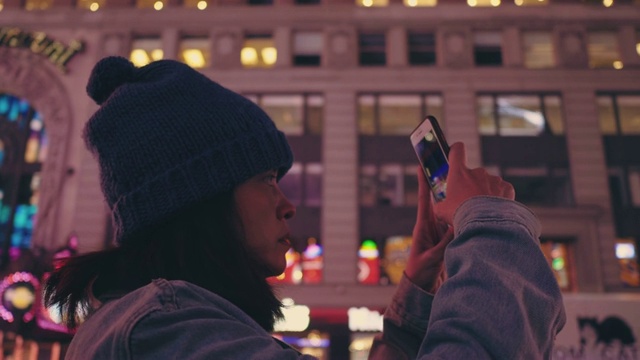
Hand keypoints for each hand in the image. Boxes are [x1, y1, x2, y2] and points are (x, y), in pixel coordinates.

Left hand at [404, 167, 454, 293]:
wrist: (422, 287)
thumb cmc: (420, 272)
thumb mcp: (432, 258)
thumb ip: (443, 244)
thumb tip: (456, 227)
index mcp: (423, 227)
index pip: (424, 201)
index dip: (423, 183)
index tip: (422, 166)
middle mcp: (432, 226)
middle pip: (439, 201)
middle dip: (444, 185)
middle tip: (450, 167)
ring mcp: (440, 231)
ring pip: (450, 211)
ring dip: (456, 199)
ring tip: (465, 183)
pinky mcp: (448, 239)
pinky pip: (457, 224)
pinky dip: (463, 216)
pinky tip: (473, 208)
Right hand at [434, 142, 514, 225]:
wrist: (484, 223)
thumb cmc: (461, 214)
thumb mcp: (442, 211)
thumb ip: (441, 206)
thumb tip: (439, 208)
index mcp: (459, 173)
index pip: (457, 151)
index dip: (455, 150)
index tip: (455, 153)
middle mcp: (477, 172)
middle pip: (473, 174)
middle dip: (471, 186)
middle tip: (468, 202)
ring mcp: (493, 179)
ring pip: (487, 184)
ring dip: (485, 193)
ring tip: (482, 210)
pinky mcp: (506, 188)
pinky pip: (502, 191)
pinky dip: (499, 198)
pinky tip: (495, 209)